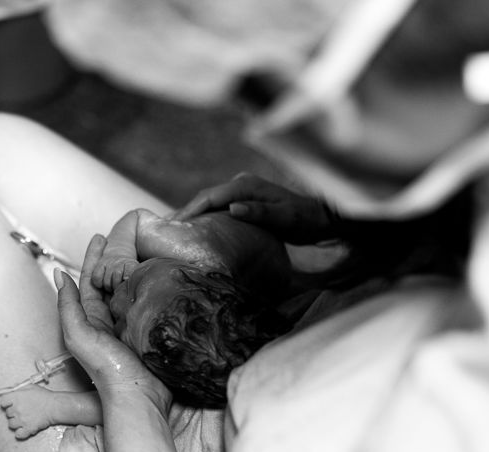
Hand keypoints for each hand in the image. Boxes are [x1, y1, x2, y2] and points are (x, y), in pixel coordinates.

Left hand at [56, 235, 169, 410]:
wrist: (138, 396)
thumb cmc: (106, 369)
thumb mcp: (79, 334)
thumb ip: (68, 305)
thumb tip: (58, 273)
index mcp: (91, 318)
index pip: (90, 280)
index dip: (94, 258)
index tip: (101, 238)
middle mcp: (110, 319)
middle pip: (111, 281)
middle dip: (115, 258)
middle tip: (124, 236)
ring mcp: (131, 324)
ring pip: (131, 289)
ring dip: (134, 269)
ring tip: (142, 248)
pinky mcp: (150, 330)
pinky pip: (148, 302)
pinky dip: (151, 287)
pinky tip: (159, 275)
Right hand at [172, 173, 340, 243]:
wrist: (321, 217)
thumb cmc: (304, 219)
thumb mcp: (285, 218)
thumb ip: (260, 213)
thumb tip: (233, 208)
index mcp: (246, 186)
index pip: (210, 197)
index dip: (190, 210)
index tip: (174, 224)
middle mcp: (241, 184)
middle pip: (206, 197)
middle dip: (186, 212)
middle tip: (166, 230)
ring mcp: (242, 192)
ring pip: (210, 202)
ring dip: (194, 214)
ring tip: (175, 230)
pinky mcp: (245, 201)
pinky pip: (218, 207)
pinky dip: (205, 216)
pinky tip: (197, 228)